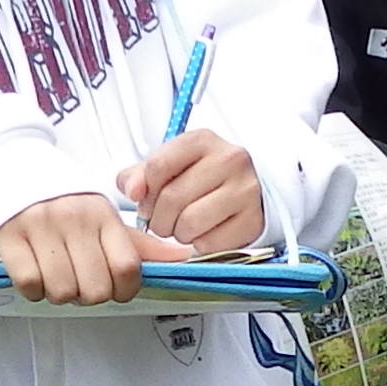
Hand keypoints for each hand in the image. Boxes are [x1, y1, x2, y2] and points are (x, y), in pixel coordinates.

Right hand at [0, 192, 190, 303]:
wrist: (12, 173)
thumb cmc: (66, 204)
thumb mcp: (105, 219)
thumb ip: (141, 245)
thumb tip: (184, 258)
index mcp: (103, 216)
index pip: (127, 268)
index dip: (124, 290)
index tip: (116, 288)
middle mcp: (73, 219)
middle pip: (95, 288)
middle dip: (91, 295)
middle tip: (82, 281)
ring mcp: (39, 227)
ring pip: (62, 291)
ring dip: (61, 293)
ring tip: (59, 275)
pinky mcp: (9, 238)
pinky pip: (30, 284)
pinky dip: (34, 290)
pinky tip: (37, 274)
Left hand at [114, 129, 263, 254]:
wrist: (246, 196)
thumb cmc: (200, 181)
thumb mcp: (168, 168)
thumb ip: (139, 176)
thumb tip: (132, 191)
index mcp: (203, 140)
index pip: (158, 166)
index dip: (145, 192)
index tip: (147, 202)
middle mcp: (230, 159)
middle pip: (172, 197)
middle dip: (159, 219)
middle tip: (163, 223)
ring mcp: (245, 190)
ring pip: (190, 222)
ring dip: (178, 234)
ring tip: (183, 229)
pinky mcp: (253, 220)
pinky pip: (210, 242)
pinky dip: (200, 245)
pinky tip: (203, 235)